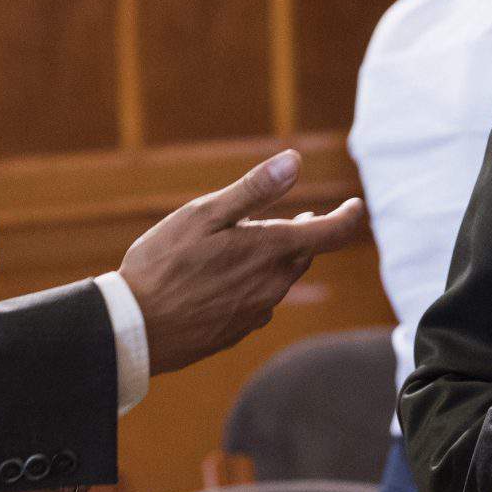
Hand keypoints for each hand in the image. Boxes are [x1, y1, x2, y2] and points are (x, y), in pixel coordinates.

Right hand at [120, 150, 367, 374]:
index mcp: (269, 251)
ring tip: (261, 244)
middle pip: (303, 255)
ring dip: (279, 259)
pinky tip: (229, 281)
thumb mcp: (204, 214)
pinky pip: (258, 302)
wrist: (135, 329)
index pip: (330, 233)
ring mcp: (256, 312)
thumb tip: (295, 161)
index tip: (356, 206)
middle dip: (306, 234)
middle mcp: (272, 285)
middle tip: (303, 218)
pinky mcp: (237, 331)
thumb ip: (254, 190)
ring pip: (281, 279)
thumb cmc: (163, 264)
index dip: (348, 217)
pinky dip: (255, 284)